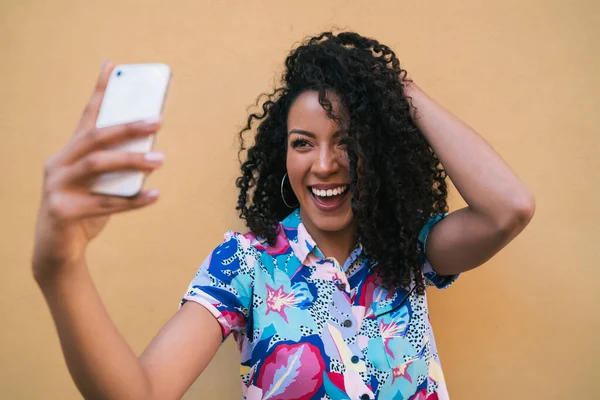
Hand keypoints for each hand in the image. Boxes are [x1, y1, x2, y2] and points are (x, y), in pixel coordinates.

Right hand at [32, 60, 163, 281]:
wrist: (57, 251)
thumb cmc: (83, 212)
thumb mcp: (99, 185)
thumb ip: (116, 169)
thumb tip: (152, 151)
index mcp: (69, 152)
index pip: (86, 116)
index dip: (100, 91)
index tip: (113, 66)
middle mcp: (58, 164)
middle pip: (95, 138)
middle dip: (128, 126)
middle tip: (159, 120)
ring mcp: (57, 187)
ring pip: (98, 166)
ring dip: (132, 161)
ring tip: (161, 158)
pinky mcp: (62, 210)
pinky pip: (105, 204)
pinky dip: (133, 200)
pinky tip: (156, 195)